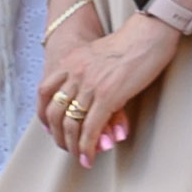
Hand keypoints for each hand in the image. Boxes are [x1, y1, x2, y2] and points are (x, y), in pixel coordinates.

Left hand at [35, 13, 181, 167]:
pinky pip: (90, 128)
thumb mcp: (99, 56)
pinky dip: (87, 147)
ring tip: (79, 156)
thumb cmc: (132, 44)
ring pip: (70, 124)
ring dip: (72, 146)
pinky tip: (89, 158)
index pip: (44, 91)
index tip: (50, 127)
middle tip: (65, 146)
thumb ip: (90, 75)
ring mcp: (89, 85)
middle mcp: (74, 73)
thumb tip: (93, 99)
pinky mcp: (107, 95)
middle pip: (54, 112)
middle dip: (57, 135)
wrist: (148, 33)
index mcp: (70, 61)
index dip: (43, 114)